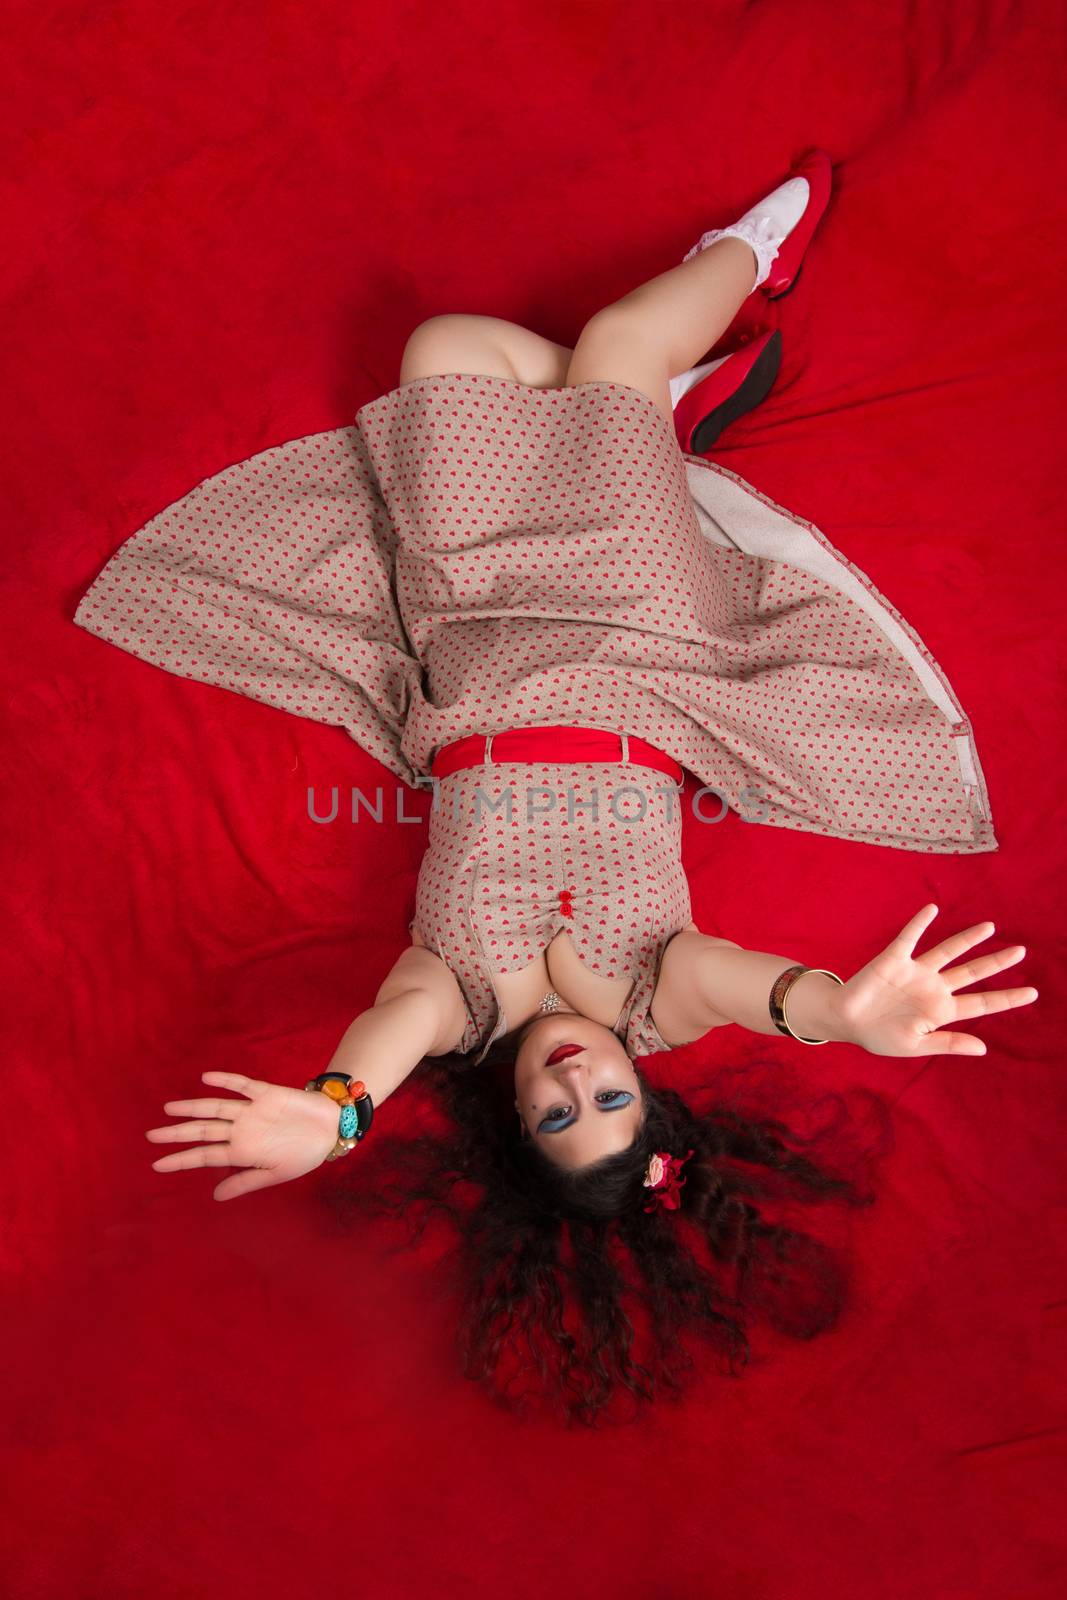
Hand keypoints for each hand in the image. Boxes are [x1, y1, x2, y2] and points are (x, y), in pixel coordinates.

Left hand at [145, 1072, 342, 1201]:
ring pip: (215, 1108)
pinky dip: (225, 1081)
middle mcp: (242, 1130)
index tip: (157, 1164)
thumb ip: (245, 1181)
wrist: (331, 1128)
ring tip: (169, 1108)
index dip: (181, 1159)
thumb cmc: (305, 1154)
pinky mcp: (267, 1093)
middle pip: (203, 1130)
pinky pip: (242, 1085)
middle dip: (177, 1133)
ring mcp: (252, 1111)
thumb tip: (215, 1197)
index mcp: (242, 1151)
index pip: (205, 1155)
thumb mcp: (276, 1173)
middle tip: (150, 1136)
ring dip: (193, 1107)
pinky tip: (206, 1079)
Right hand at [832, 904, 1038, 1057]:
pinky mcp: (894, 959)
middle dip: (996, 963)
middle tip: (1021, 952)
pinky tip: (932, 910)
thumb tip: (983, 1048)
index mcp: (941, 1011)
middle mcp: (933, 987)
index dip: (1006, 998)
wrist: (846, 1021)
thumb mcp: (915, 1046)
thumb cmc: (879, 1037)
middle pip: (972, 973)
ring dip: (967, 939)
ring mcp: (915, 971)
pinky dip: (920, 923)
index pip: (981, 1003)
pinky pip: (909, 937)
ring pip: (948, 951)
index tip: (1033, 993)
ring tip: (990, 927)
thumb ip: (948, 1043)